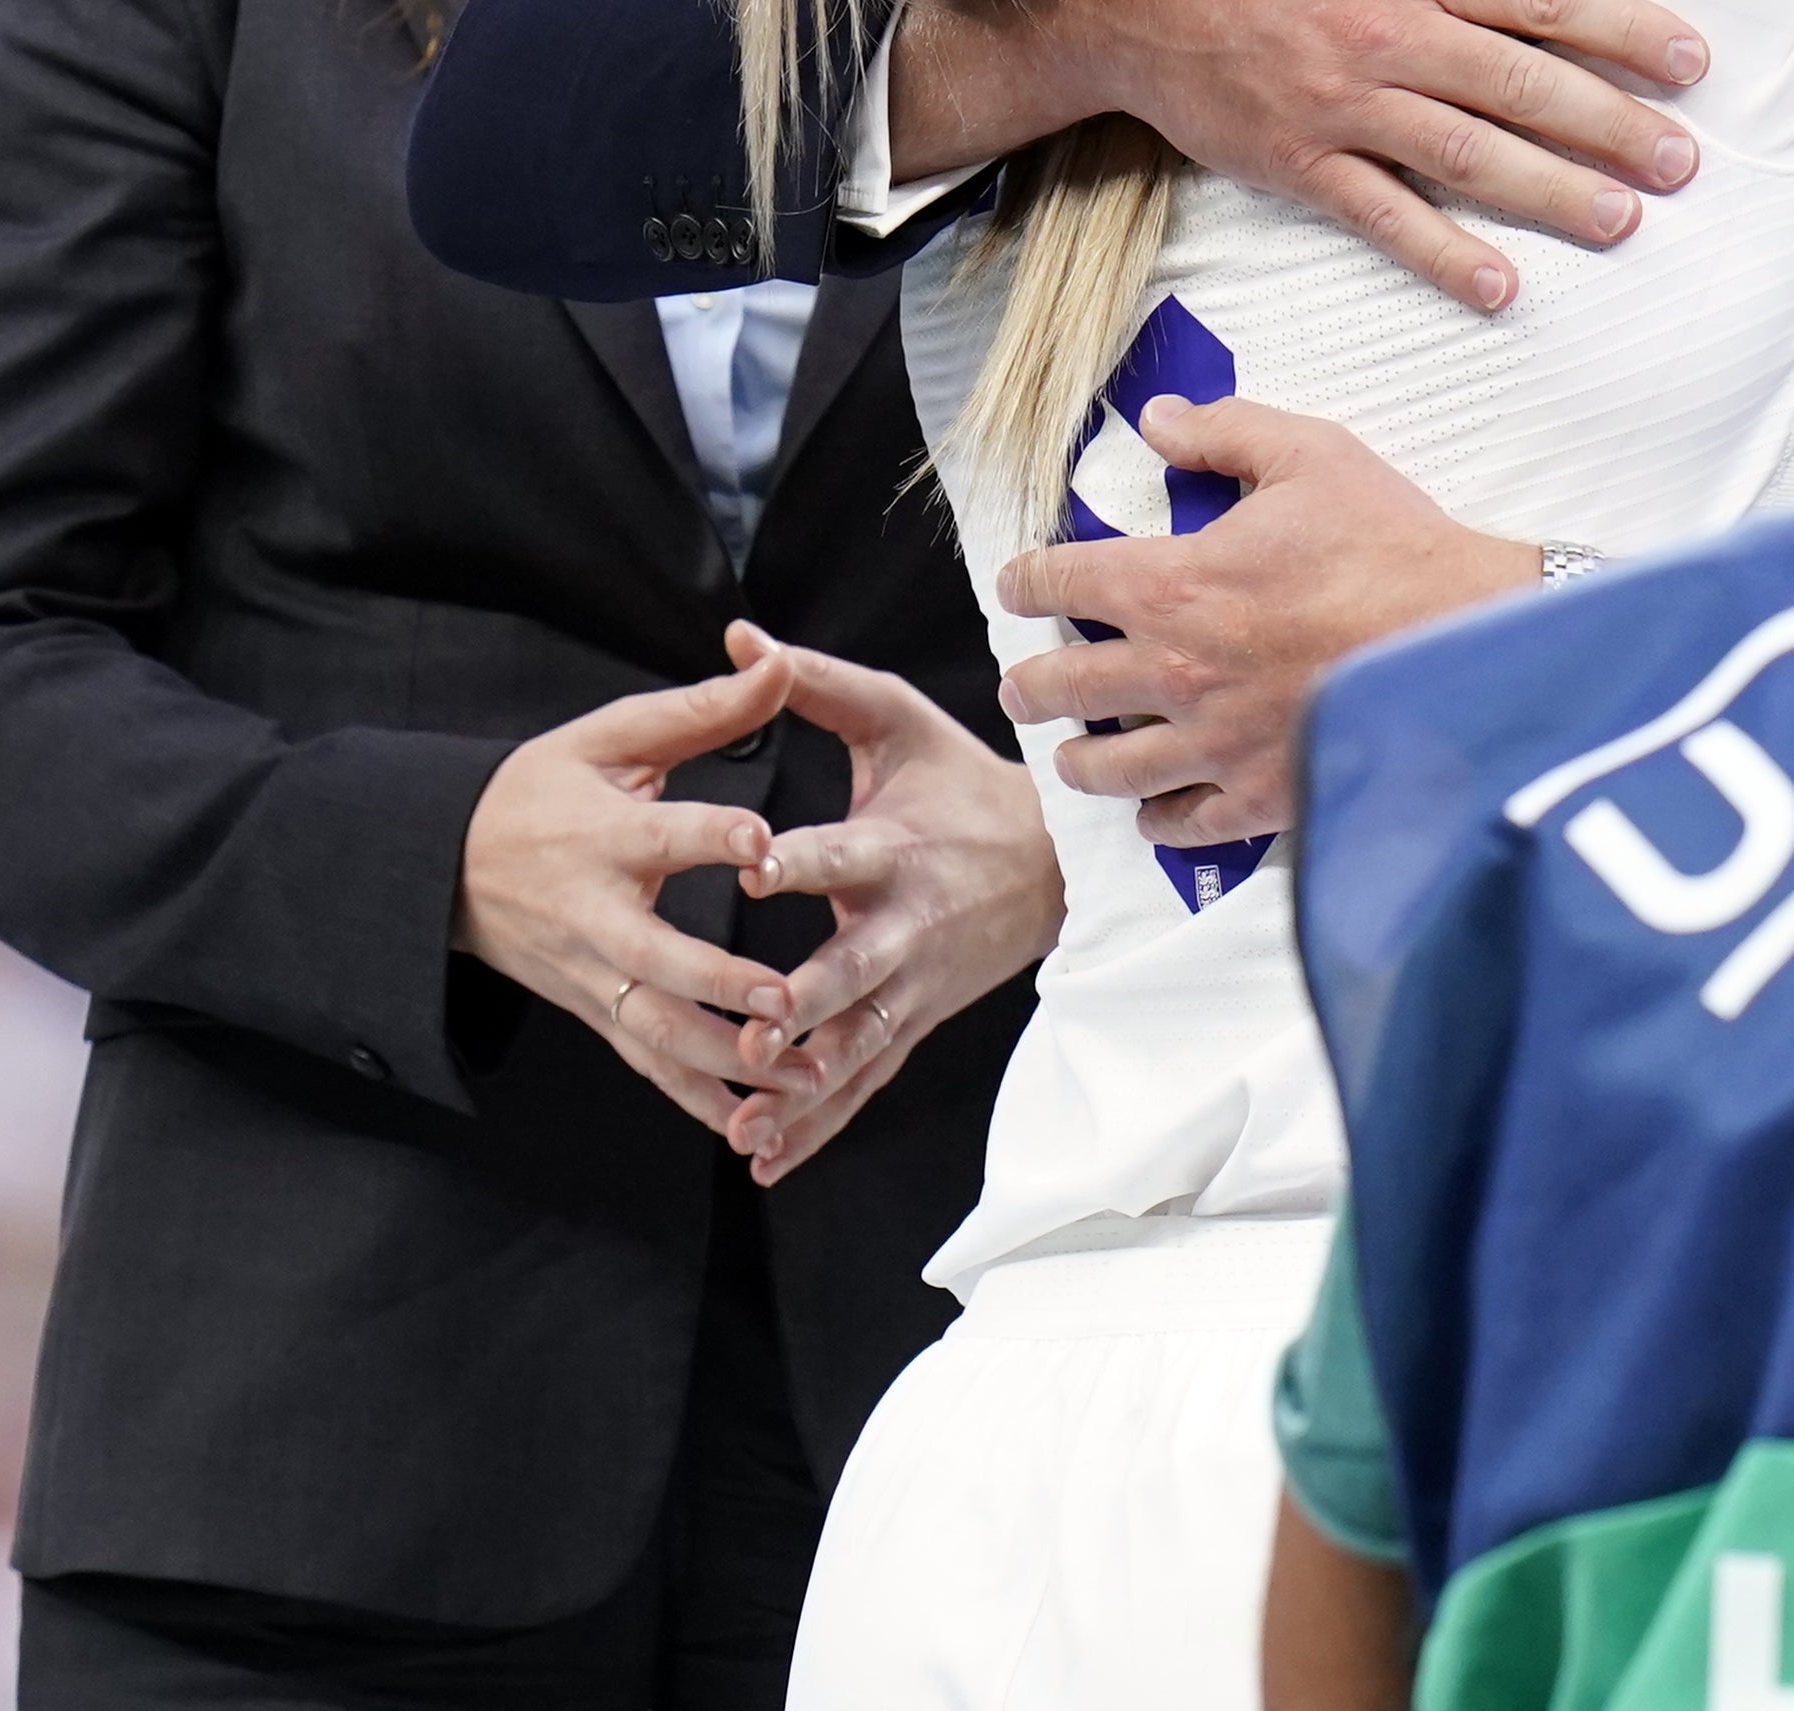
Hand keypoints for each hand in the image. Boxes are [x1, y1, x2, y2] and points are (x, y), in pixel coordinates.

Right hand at [454, 667, 797, 1144]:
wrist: (447, 864)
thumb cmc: (543, 790)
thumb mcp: (611, 738)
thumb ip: (702, 710)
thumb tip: (780, 660)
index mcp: (603, 837)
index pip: (662, 836)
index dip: (710, 835)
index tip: (763, 841)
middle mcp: (594, 916)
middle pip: (658, 960)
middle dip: (722, 984)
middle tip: (789, 1000)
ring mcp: (590, 975)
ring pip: (656, 1031)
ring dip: (724, 1061)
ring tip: (798, 1077)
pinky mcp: (592, 1012)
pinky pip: (645, 1064)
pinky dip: (694, 1099)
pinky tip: (750, 1126)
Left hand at [715, 623, 1062, 1184]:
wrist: (1054, 862)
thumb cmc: (958, 781)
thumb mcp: (895, 718)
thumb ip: (812, 681)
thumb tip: (739, 636)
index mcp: (895, 849)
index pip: (844, 853)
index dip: (800, 858)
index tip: (753, 864)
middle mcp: (904, 927)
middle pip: (851, 972)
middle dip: (804, 1001)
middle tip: (753, 1028)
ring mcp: (911, 987)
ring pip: (855, 1044)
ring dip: (804, 1083)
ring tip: (747, 1113)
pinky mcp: (912, 1025)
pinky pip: (862, 1084)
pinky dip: (817, 1124)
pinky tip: (762, 1157)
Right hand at [901, 0, 1709, 314]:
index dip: (1624, 27)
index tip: (1689, 58)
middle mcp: (1386, 32)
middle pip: (1521, 84)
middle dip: (1611, 125)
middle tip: (1682, 159)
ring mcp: (1344, 104)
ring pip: (1467, 156)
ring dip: (1553, 194)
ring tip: (1625, 221)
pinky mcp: (1304, 163)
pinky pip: (1384, 217)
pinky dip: (1443, 255)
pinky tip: (1502, 286)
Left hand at [994, 397, 1535, 844]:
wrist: (1466, 640)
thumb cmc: (1392, 547)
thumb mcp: (1311, 455)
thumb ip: (1224, 431)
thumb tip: (1158, 421)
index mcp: (1172, 586)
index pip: (1059, 584)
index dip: (1025, 581)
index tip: (1018, 586)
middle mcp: (1174, 673)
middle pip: (1059, 689)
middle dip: (1029, 683)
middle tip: (1024, 684)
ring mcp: (1213, 744)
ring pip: (1104, 769)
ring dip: (1078, 757)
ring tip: (1075, 752)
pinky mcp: (1259, 795)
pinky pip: (1180, 823)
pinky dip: (1156, 818)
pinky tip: (1153, 809)